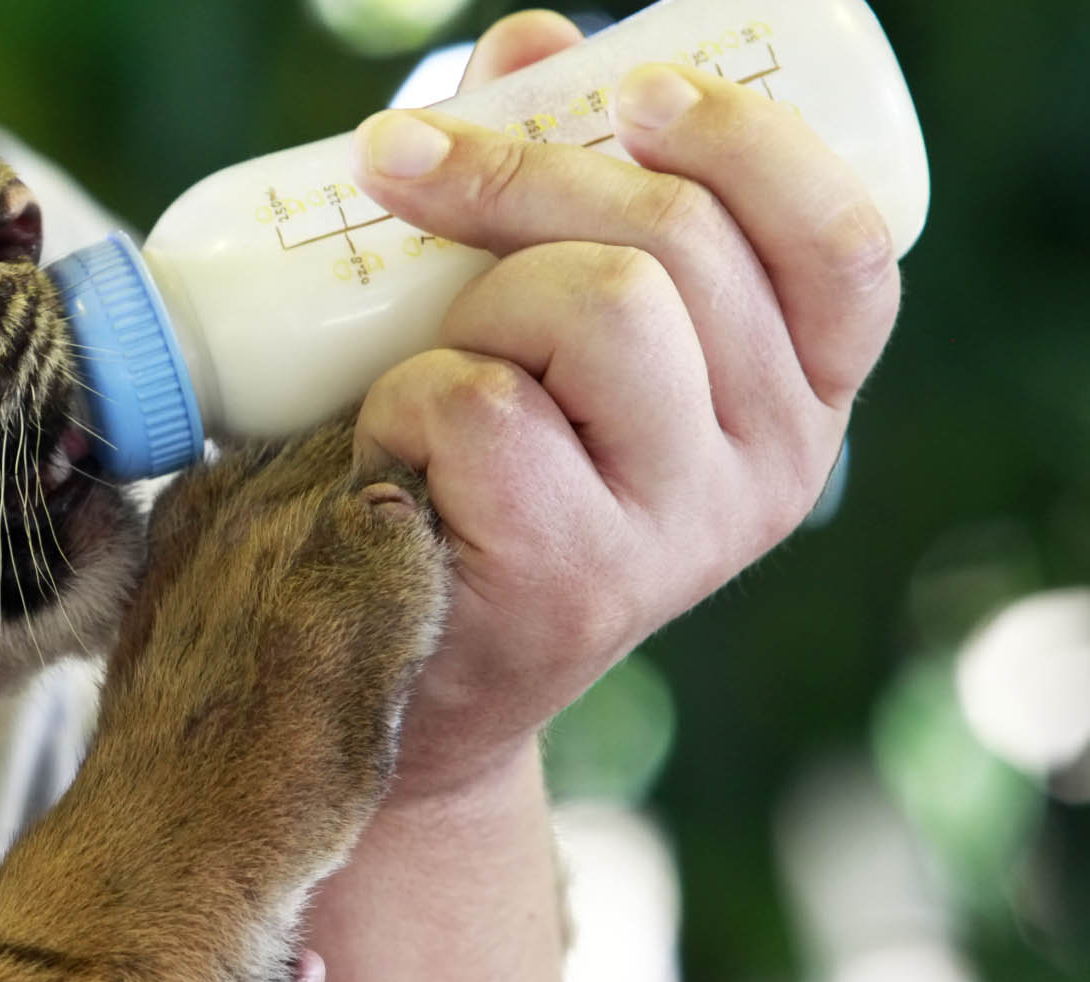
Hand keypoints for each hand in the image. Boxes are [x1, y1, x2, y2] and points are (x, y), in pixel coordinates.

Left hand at [346, 11, 901, 799]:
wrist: (409, 666)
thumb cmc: (472, 470)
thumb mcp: (536, 326)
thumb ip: (553, 189)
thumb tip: (535, 41)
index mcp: (795, 390)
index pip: (841, 243)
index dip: (747, 143)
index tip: (634, 88)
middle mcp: (770, 464)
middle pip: (676, 246)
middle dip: (515, 173)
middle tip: (396, 159)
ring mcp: (679, 531)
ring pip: (598, 305)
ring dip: (471, 302)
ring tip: (429, 363)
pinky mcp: (575, 578)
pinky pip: (481, 406)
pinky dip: (403, 401)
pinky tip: (392, 457)